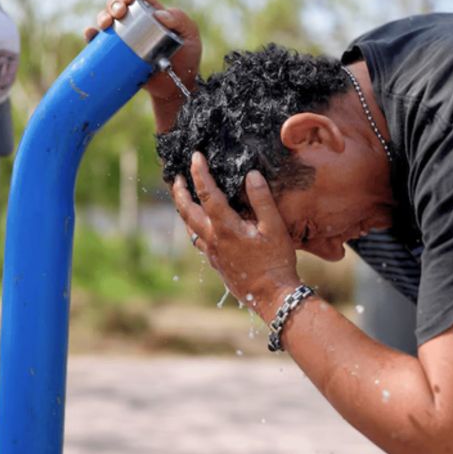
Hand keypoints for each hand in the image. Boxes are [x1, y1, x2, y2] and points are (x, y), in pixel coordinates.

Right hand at [83, 0, 201, 103]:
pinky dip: (91, 35)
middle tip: (119, 13)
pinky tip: (91, 34)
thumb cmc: (186, 59)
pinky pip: (99, 42)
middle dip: (114, 3)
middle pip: (118, 4)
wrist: (176, 87)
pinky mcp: (115, 54)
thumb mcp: (190, 36)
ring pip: (106, 19)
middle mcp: (135, 22)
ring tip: (106, 24)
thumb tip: (159, 15)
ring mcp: (124, 38)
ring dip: (102, 16)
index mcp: (152, 13)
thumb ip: (180, 20)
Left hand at [172, 152, 300, 321]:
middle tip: (176, 177)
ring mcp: (213, 253)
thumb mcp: (274, 228)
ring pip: (190, 227)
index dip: (199, 173)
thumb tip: (251, 175)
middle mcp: (213, 240)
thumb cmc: (276, 262)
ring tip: (184, 197)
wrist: (272, 297)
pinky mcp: (217, 263)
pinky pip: (199, 240)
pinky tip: (202, 225)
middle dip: (179, 192)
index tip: (196, 156)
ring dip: (184, 209)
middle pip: (187, 211)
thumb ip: (262, 200)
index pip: (207, 194)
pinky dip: (195, 226)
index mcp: (226, 228)